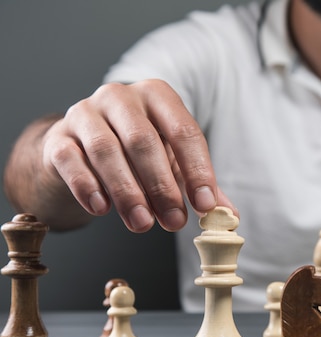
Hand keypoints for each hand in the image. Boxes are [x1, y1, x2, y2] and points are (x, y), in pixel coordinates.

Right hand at [41, 79, 234, 231]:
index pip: (183, 130)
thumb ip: (198, 186)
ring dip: (127, 192)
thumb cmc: (137, 154)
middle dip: (162, 186)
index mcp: (157, 95)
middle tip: (174, 222)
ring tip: (142, 224)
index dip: (197, 170)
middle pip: (143, 140)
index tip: (205, 204)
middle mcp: (120, 96)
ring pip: (106, 150)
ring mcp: (85, 113)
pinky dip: (87, 186)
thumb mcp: (173, 164)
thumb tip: (229, 216)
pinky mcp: (58, 137)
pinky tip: (102, 209)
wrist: (83, 151)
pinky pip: (70, 160)